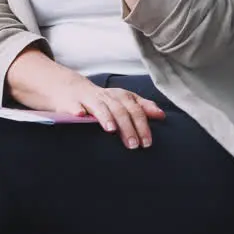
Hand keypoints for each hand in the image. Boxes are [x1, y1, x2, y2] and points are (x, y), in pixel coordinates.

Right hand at [49, 74, 165, 149]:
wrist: (71, 88)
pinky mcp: (71, 102)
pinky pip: (74, 105)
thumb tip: (162, 115)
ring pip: (99, 107)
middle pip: (120, 110)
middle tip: (133, 145)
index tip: (147, 143)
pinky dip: (77, 109)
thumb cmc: (102, 99)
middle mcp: (106, 97)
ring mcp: (88, 99)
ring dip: (106, 117)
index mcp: (120, 96)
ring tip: (111, 130)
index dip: (142, 125)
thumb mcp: (123, 100)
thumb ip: (142, 107)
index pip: (135, 109)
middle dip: (127, 127)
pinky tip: (79, 114)